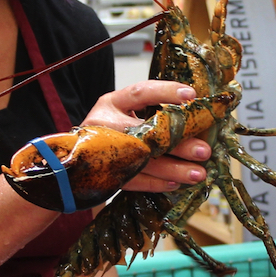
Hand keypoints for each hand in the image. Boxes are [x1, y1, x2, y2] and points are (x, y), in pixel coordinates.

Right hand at [83, 80, 210, 191]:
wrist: (72, 159)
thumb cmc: (111, 130)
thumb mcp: (124, 113)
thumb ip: (151, 112)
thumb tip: (196, 117)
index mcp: (112, 102)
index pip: (141, 92)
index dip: (166, 92)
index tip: (192, 96)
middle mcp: (103, 123)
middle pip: (143, 132)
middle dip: (177, 142)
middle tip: (203, 150)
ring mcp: (100, 149)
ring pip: (141, 160)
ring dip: (173, 169)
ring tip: (198, 173)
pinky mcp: (103, 173)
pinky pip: (133, 181)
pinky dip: (156, 183)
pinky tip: (175, 184)